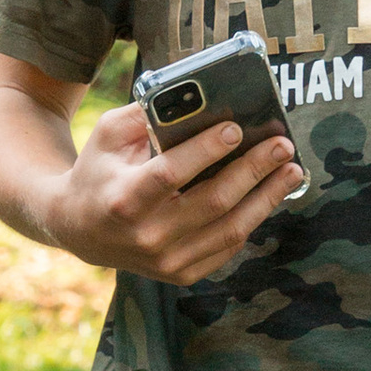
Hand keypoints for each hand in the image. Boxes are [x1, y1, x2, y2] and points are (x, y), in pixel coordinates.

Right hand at [41, 99, 301, 283]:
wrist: (79, 229)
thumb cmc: (99, 171)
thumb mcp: (108, 135)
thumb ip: (145, 115)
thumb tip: (196, 96)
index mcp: (122, 199)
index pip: (171, 174)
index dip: (205, 150)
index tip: (235, 127)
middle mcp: (145, 236)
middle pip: (212, 202)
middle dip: (253, 170)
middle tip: (282, 145)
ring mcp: (166, 261)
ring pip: (229, 229)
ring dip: (267, 197)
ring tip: (291, 169)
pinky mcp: (182, 274)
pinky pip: (228, 246)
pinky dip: (253, 218)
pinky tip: (269, 194)